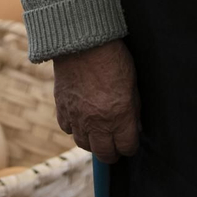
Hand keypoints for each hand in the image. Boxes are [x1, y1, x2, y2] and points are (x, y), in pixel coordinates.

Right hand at [53, 38, 140, 162]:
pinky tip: (80, 119)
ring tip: (97, 133)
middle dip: (112, 153)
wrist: (82, 41)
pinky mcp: (61, 108)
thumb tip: (135, 127)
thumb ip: (134, 109)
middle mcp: (97, 122)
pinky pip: (67, 129)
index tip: (130, 142)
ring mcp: (77, 117)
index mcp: (119, 116)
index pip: (126, 148)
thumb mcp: (132, 83)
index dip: (130, 147)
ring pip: (83, 144)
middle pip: (104, 154)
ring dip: (92, 142)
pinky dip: (74, 127)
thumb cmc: (112, 58)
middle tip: (114, 146)